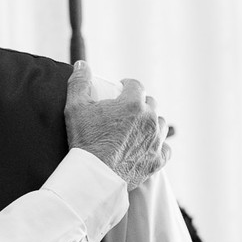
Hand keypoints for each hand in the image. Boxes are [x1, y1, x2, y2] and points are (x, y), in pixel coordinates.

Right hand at [64, 61, 169, 188]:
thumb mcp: (75, 107)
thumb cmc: (84, 141)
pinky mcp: (157, 161)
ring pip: (160, 123)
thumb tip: (82, 65)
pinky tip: (149, 146)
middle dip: (140, 103)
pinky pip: (165, 148)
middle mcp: (149, 120)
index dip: (127, 85)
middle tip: (126, 110)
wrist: (94, 176)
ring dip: (151, 122)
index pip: (136, 85)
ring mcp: (155, 141)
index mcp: (132, 104)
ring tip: (138, 127)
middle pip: (151, 103)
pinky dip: (158, 146)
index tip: (120, 90)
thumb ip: (79, 82)